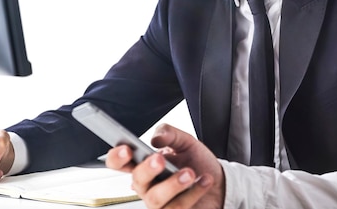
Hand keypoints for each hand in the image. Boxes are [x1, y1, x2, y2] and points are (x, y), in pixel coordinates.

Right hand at [106, 123, 224, 208]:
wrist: (219, 182)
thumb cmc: (197, 163)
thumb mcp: (185, 142)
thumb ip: (170, 134)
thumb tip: (156, 138)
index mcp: (144, 165)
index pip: (120, 163)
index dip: (117, 157)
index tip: (127, 149)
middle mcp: (148, 186)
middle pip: (137, 181)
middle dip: (147, 169)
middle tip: (160, 159)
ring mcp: (160, 203)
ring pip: (156, 200)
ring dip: (173, 184)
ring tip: (190, 173)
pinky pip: (177, 208)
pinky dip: (193, 193)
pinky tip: (203, 180)